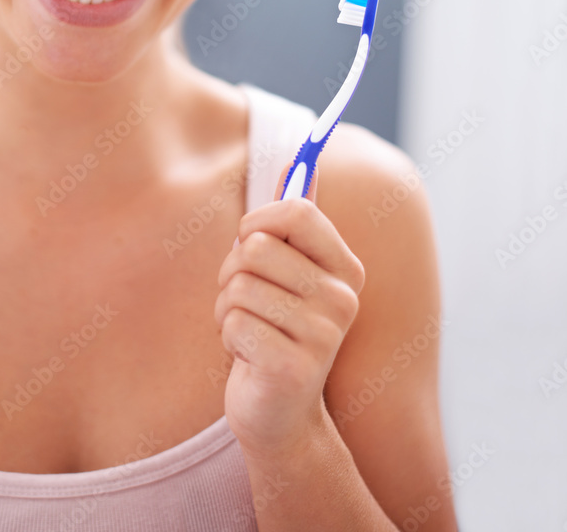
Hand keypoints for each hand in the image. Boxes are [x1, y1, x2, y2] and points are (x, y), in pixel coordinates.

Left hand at [214, 160, 365, 459]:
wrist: (279, 414)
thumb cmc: (275, 328)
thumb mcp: (287, 271)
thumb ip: (293, 219)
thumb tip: (298, 157)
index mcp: (345, 268)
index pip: (298, 210)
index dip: (259, 221)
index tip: (253, 241)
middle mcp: (342, 298)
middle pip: (256, 248)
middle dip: (233, 272)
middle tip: (249, 301)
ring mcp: (322, 335)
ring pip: (238, 286)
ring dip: (227, 308)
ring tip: (250, 330)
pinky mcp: (293, 367)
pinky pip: (231, 322)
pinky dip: (227, 337)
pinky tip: (248, 357)